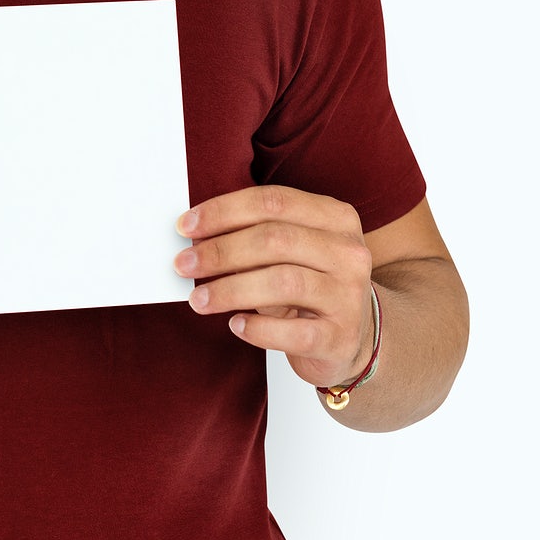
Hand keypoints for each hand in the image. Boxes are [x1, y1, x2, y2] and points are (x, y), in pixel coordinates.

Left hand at [174, 185, 373, 388]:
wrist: (355, 338)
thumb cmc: (310, 283)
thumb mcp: (293, 249)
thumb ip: (254, 233)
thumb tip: (194, 235)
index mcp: (334, 217)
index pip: (273, 201)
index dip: (223, 211)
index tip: (186, 226)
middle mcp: (348, 252)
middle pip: (275, 239)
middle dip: (221, 251)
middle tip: (184, 264)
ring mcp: (349, 296)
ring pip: (283, 282)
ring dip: (230, 289)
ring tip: (198, 299)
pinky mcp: (341, 338)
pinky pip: (293, 332)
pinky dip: (258, 328)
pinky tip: (235, 325)